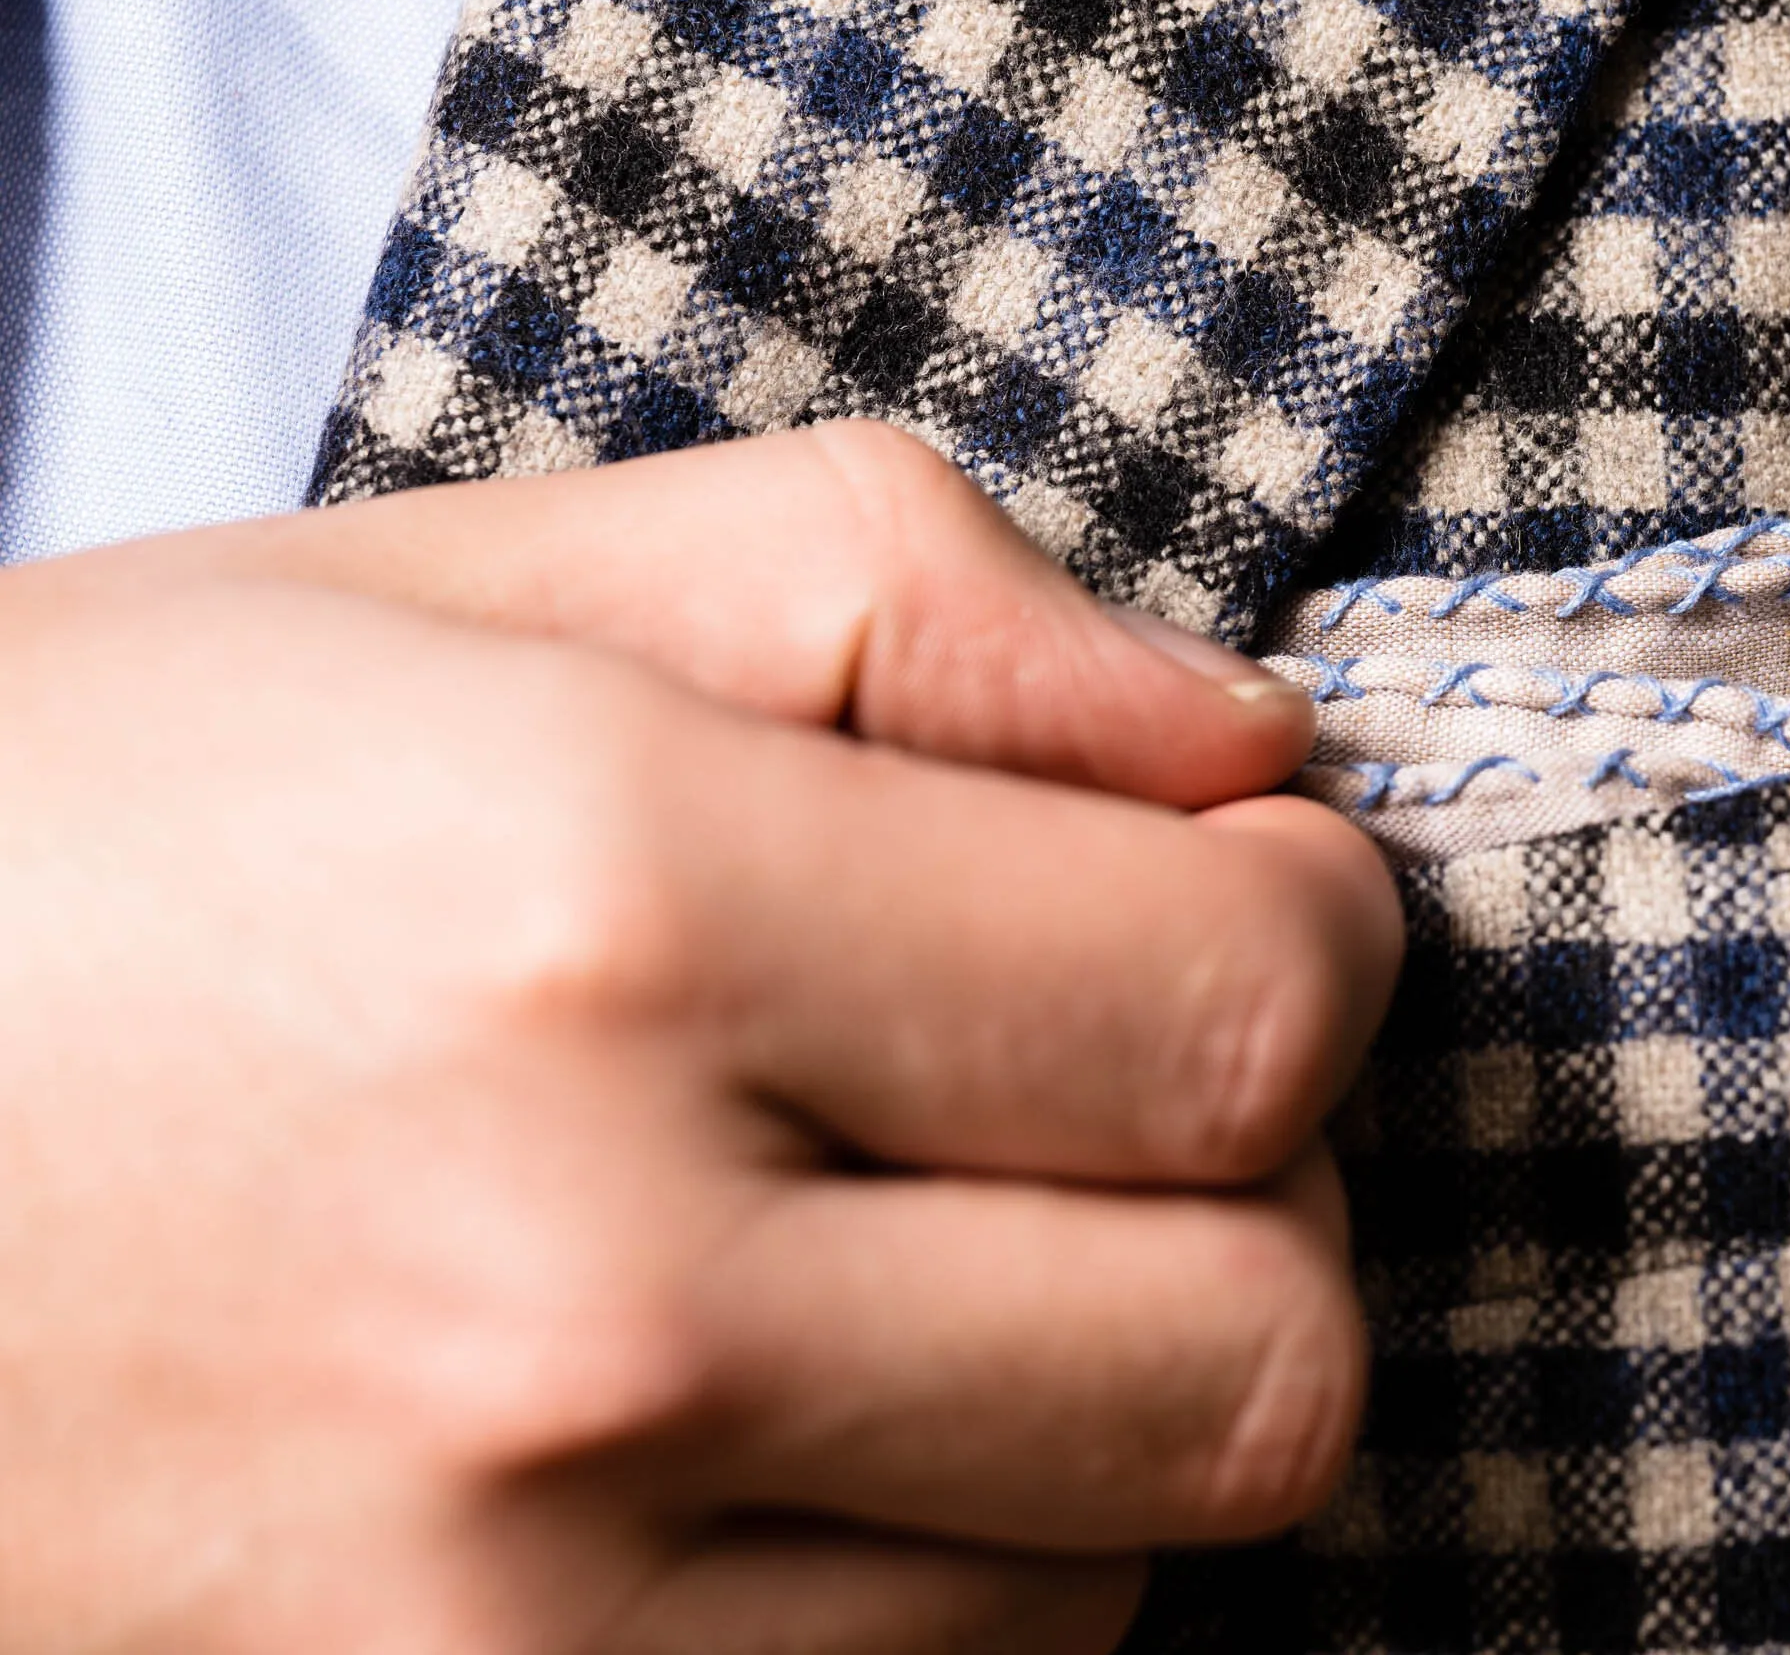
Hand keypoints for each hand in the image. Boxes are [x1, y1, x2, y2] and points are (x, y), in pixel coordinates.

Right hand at [0, 424, 1401, 1653]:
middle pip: (1252, 1355)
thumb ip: (896, 594)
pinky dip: (930, 1575)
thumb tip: (1246, 745)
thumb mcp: (432, 593)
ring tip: (878, 1250)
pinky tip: (776, 1431)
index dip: (1311, 934)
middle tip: (1113, 1082)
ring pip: (1110, 1569)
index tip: (1251, 891)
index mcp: (597, 916)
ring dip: (1084, 1397)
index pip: (1239, 1009)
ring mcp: (505, 1637)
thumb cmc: (59, 852)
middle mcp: (574, 1314)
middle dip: (1257, 1198)